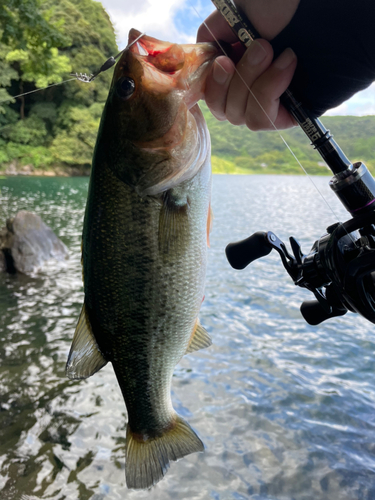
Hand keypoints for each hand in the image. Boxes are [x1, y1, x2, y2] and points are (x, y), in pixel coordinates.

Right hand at [197, 0, 299, 129]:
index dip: (210, 83)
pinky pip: (259, 119)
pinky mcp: (283, 118)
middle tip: (258, 47)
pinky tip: (288, 64)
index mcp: (232, 70)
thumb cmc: (283, 9)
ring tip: (274, 51)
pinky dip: (269, 89)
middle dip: (232, 80)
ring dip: (252, 80)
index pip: (208, 94)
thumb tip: (202, 54)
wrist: (322, 14)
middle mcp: (246, 92)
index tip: (222, 60)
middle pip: (220, 109)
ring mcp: (265, 106)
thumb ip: (211, 34)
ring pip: (237, 115)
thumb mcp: (237, 14)